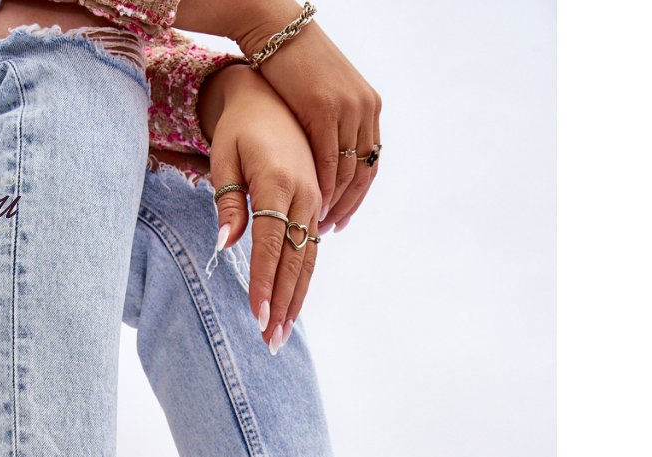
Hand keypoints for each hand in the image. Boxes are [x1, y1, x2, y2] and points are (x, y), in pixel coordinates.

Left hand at [200, 64, 320, 352]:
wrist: (271, 97)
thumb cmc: (239, 129)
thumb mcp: (224, 158)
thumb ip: (227, 202)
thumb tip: (224, 246)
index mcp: (279, 183)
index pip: (270, 245)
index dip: (263, 284)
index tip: (256, 317)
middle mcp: (304, 195)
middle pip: (294, 261)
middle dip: (281, 304)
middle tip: (270, 342)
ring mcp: (314, 201)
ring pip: (307, 260)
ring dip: (294, 300)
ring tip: (280, 335)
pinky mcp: (315, 205)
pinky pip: (311, 250)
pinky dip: (301, 280)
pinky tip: (291, 306)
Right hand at [235, 2, 382, 233]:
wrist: (280, 34)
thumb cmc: (296, 67)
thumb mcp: (325, 97)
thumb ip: (335, 125)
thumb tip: (333, 154)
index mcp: (369, 107)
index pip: (371, 162)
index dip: (359, 196)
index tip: (344, 218)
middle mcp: (365, 109)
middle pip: (363, 171)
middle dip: (349, 204)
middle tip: (332, 228)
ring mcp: (348, 109)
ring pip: (347, 169)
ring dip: (335, 200)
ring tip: (318, 221)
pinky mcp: (325, 109)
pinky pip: (328, 158)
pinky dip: (323, 184)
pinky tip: (311, 201)